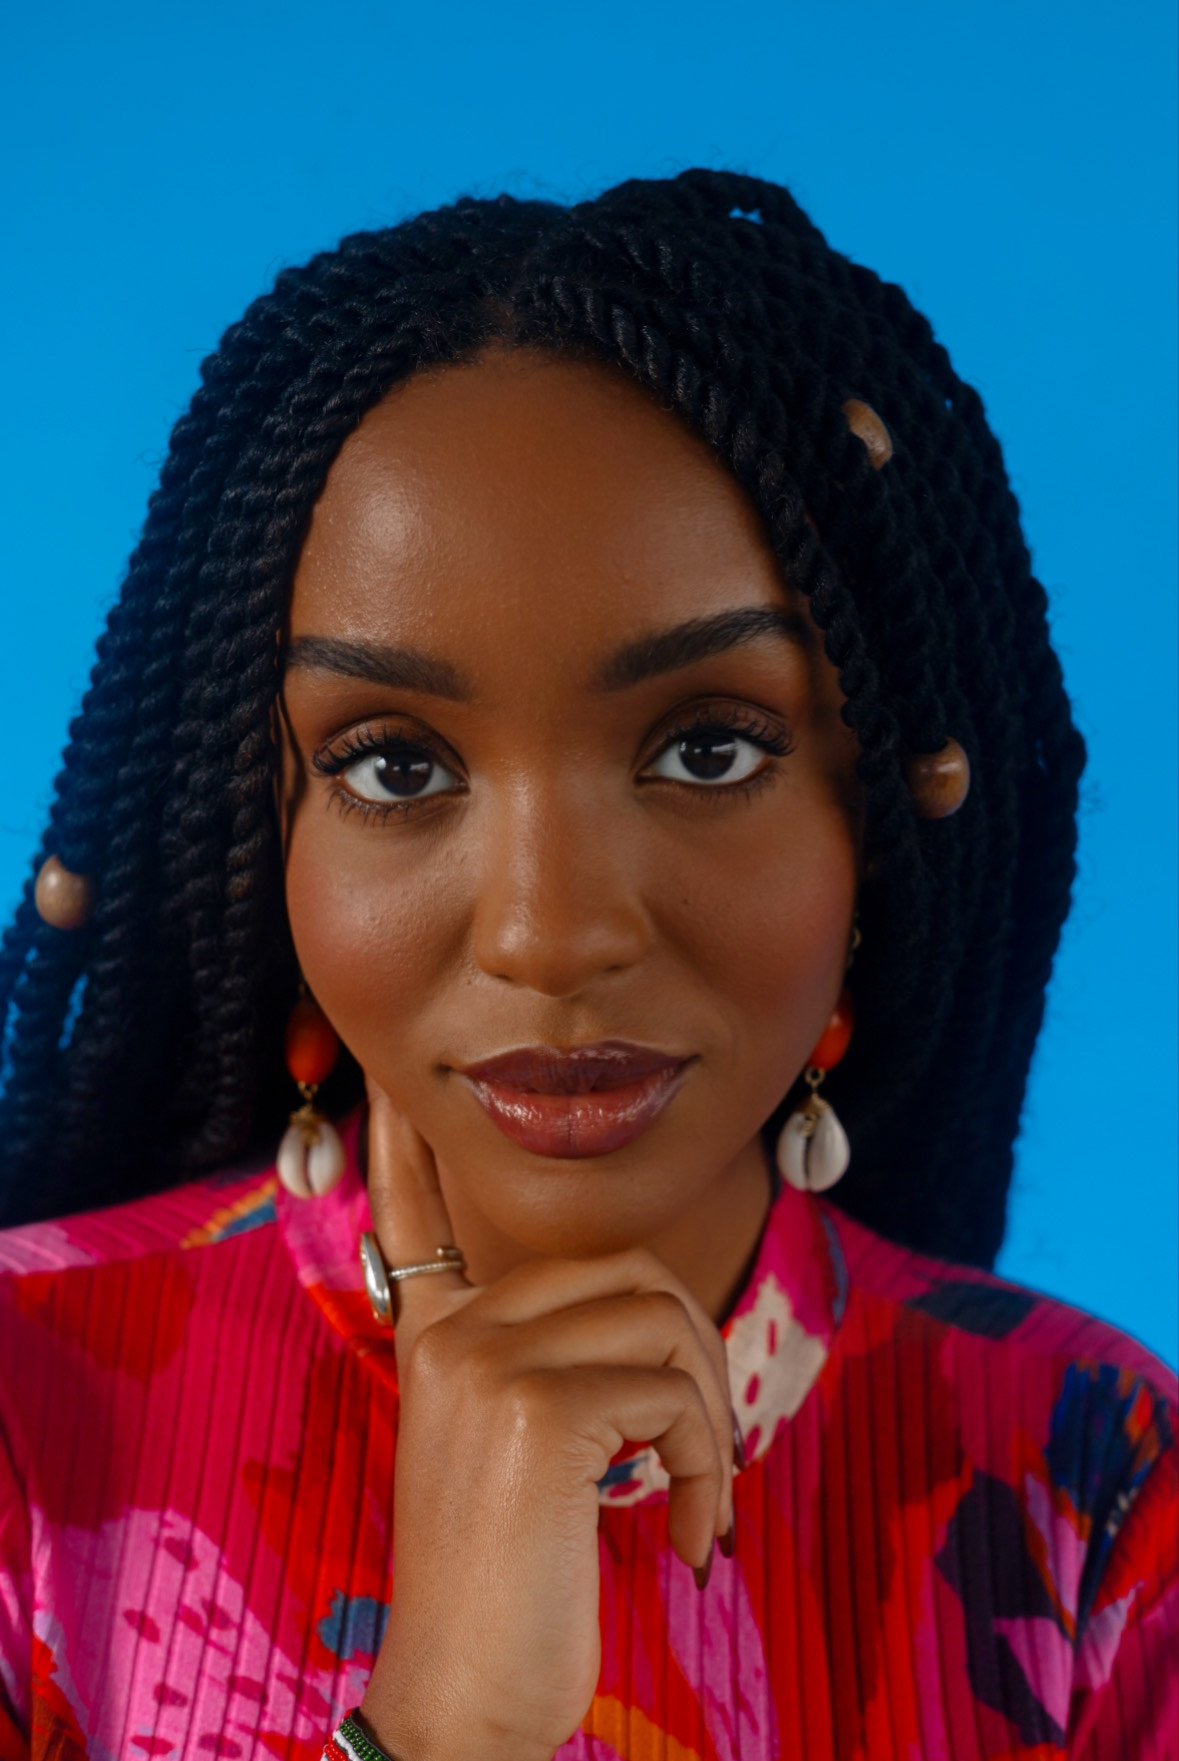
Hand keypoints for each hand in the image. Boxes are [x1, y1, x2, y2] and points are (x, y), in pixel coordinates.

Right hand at [358, 1078, 737, 1760]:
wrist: (464, 1698)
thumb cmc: (505, 1580)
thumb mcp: (507, 1449)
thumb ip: (540, 1360)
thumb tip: (634, 1305)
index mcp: (435, 1333)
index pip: (415, 1206)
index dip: (407, 1137)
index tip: (389, 1077)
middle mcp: (451, 1330)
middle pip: (625, 1265)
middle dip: (688, 1351)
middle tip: (693, 1450)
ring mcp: (487, 1362)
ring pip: (662, 1320)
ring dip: (707, 1419)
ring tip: (690, 1497)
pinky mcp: (538, 1410)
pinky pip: (676, 1392)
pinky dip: (709, 1466)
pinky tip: (685, 1536)